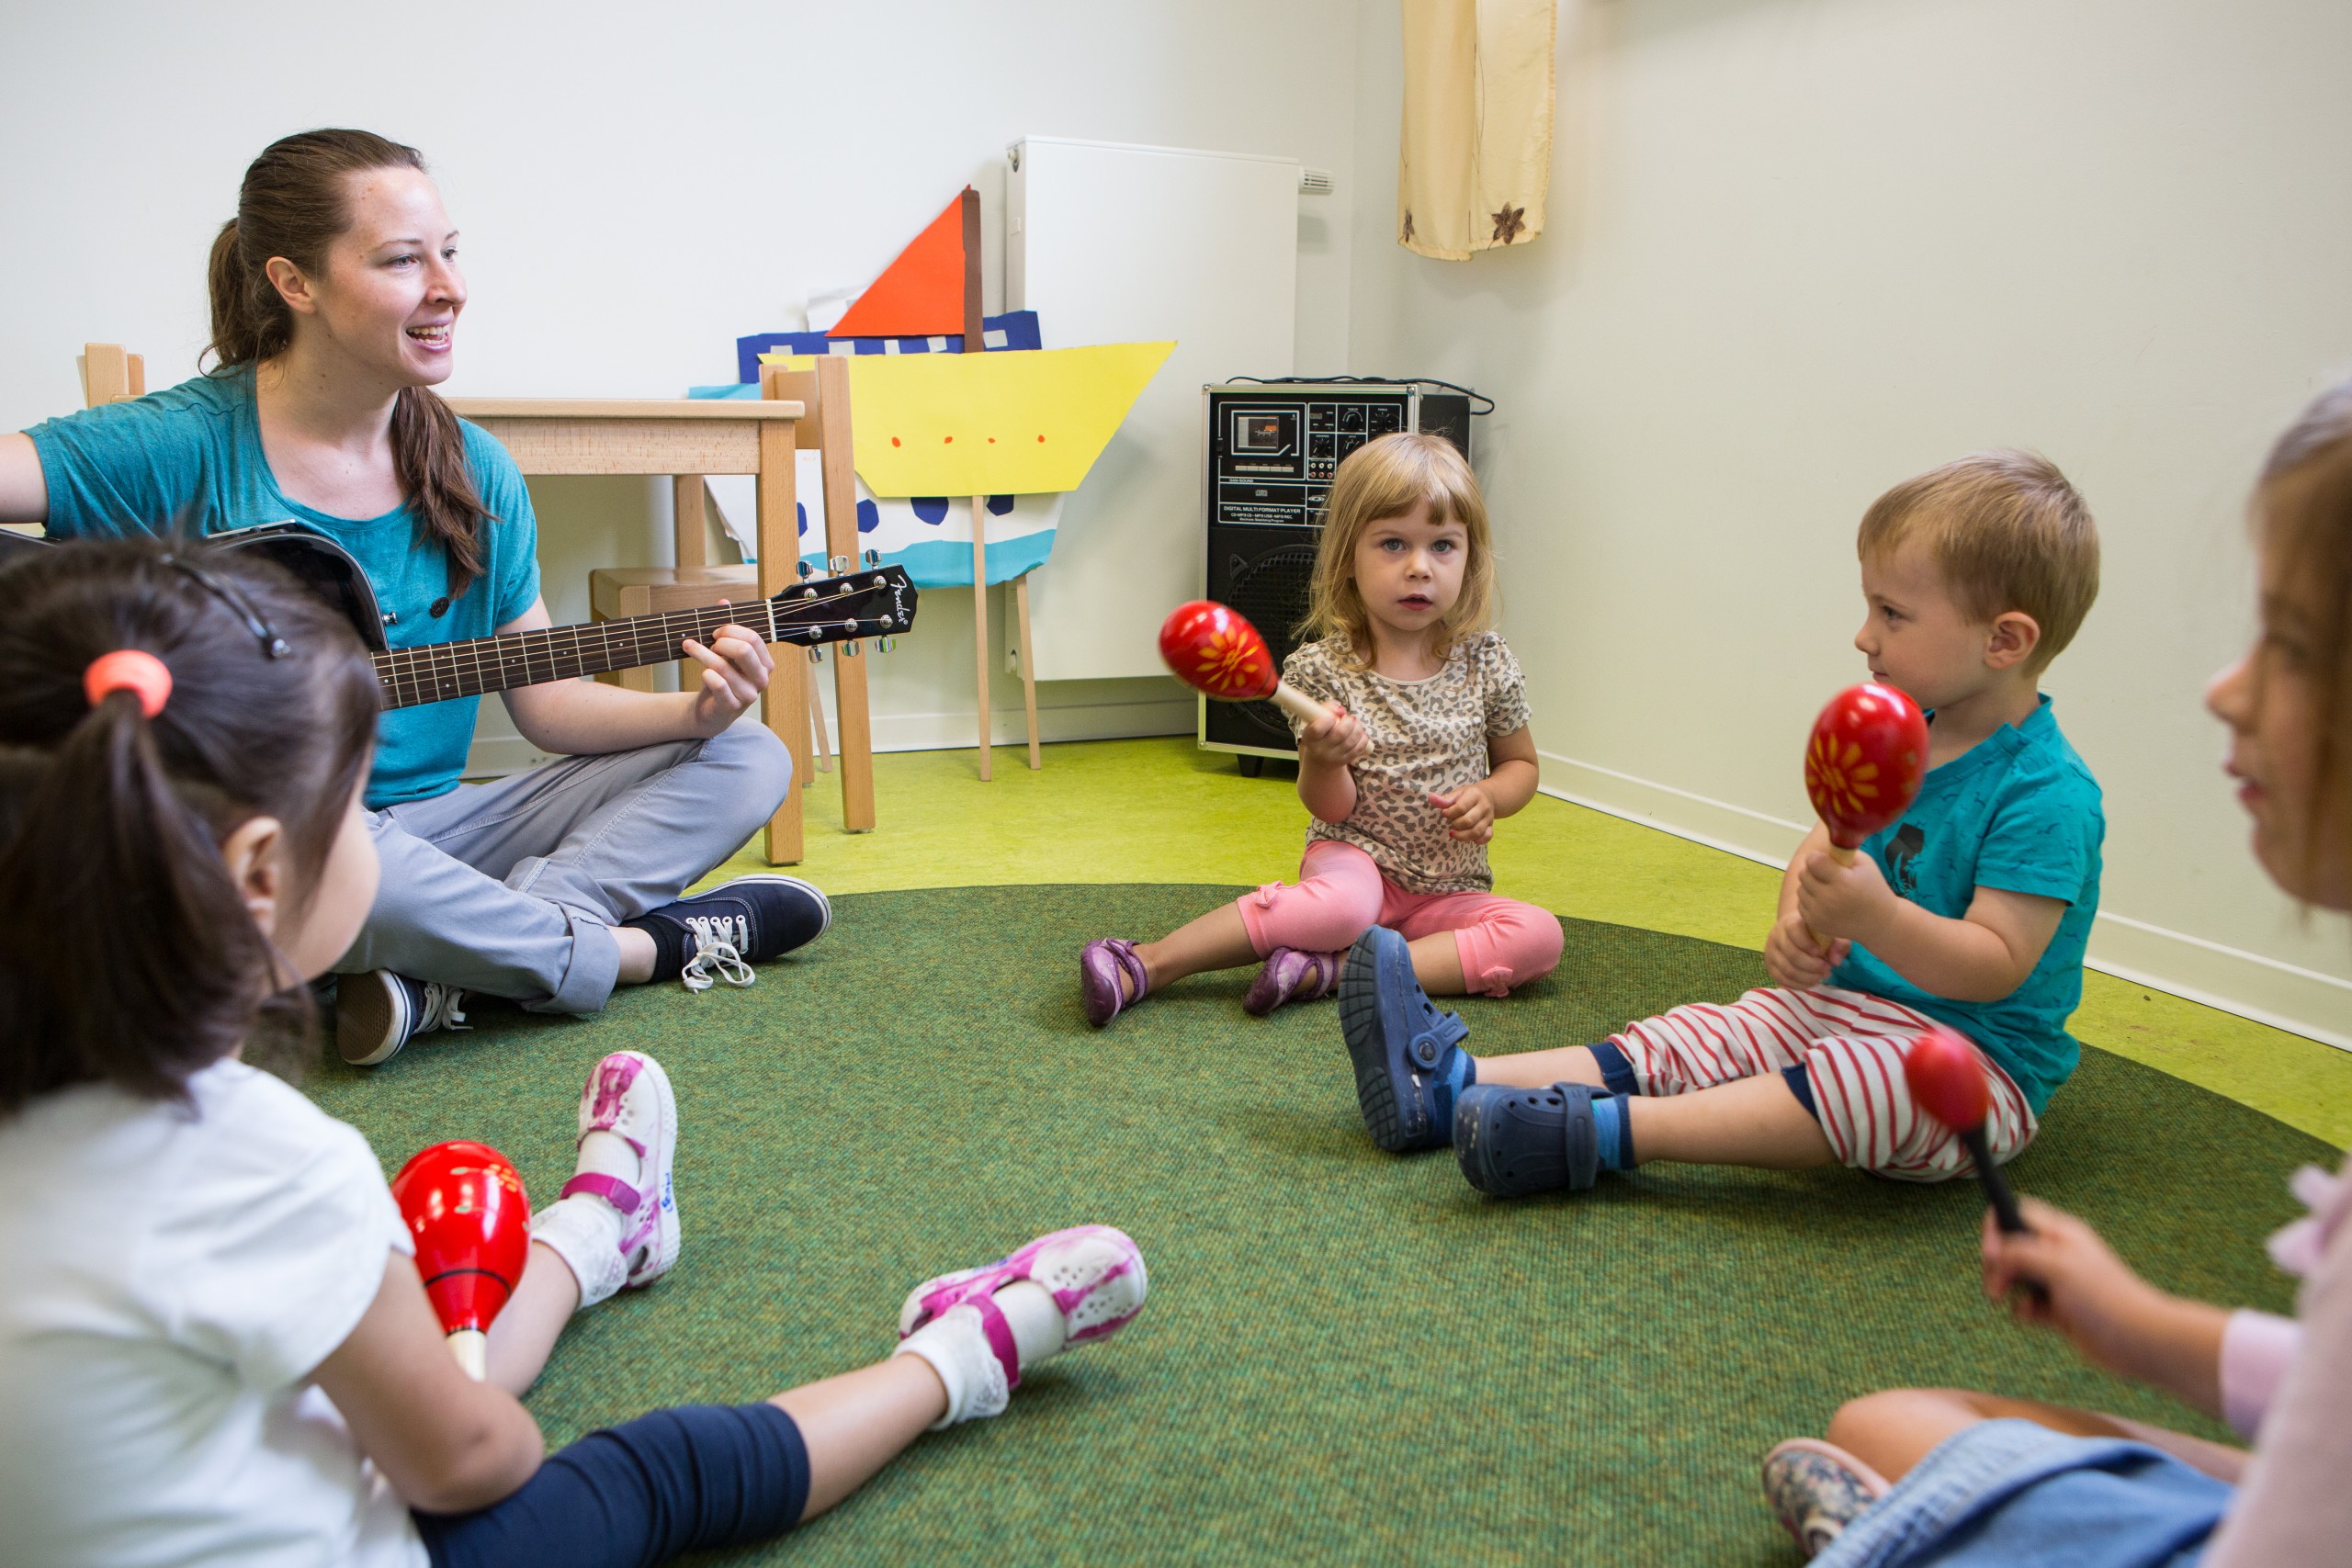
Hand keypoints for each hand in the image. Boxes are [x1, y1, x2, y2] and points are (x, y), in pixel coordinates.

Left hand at [681, 612, 773, 737]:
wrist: (709, 711)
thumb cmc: (721, 679)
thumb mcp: (725, 654)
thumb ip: (727, 629)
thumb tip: (724, 602)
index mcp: (764, 663)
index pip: (754, 639)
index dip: (731, 630)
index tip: (715, 631)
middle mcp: (761, 679)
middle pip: (744, 650)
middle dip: (721, 641)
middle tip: (708, 642)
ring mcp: (748, 694)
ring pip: (723, 666)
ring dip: (702, 653)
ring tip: (690, 647)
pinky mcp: (731, 706)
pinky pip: (718, 684)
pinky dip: (707, 674)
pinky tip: (703, 672)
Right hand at [1299, 703, 1370, 769]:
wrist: (1320, 758)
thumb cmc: (1320, 732)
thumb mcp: (1316, 719)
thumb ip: (1328, 708)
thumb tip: (1341, 710)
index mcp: (1310, 737)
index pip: (1318, 729)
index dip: (1329, 719)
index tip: (1333, 717)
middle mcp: (1321, 749)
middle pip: (1340, 733)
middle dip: (1348, 721)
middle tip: (1349, 718)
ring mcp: (1334, 757)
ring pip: (1351, 740)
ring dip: (1357, 728)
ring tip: (1355, 723)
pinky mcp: (1346, 760)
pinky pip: (1359, 748)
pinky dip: (1362, 737)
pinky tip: (1359, 733)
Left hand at [1429, 783, 1496, 843]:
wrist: (1488, 796)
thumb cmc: (1468, 796)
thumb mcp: (1457, 793)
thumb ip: (1445, 799)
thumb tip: (1430, 798)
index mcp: (1475, 795)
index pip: (1461, 807)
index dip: (1450, 813)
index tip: (1444, 814)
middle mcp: (1484, 807)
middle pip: (1469, 821)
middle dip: (1456, 824)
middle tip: (1451, 823)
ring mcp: (1489, 818)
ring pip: (1477, 832)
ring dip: (1462, 835)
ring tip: (1454, 833)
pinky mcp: (1491, 827)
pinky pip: (1487, 838)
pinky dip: (1477, 840)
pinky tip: (1468, 837)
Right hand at [1764, 911, 1845, 987]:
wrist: (1795, 930)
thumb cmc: (1816, 931)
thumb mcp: (1830, 932)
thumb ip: (1838, 944)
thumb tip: (1835, 961)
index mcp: (1790, 922)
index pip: (1793, 930)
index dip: (1807, 943)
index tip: (1820, 952)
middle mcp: (1776, 936)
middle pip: (1792, 955)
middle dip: (1812, 966)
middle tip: (1827, 969)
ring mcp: (1771, 952)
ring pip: (1787, 970)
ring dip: (1808, 977)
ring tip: (1821, 976)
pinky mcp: (1770, 966)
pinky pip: (1782, 980)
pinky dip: (1799, 984)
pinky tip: (1812, 981)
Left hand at [1795, 848, 1898, 943]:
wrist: (1879, 922)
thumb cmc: (1873, 888)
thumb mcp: (1865, 864)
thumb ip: (1841, 851)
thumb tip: (1820, 845)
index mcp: (1843, 881)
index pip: (1813, 861)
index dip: (1818, 858)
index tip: (1826, 860)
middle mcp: (1829, 899)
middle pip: (1804, 874)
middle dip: (1814, 872)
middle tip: (1828, 875)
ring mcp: (1820, 913)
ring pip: (1800, 889)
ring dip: (1811, 886)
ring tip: (1829, 889)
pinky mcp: (1815, 923)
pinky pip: (1801, 904)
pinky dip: (1810, 901)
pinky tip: (1826, 902)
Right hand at [1981, 1198, 2168, 1375]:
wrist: (2138, 1341)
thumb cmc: (2106, 1298)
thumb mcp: (2058, 1267)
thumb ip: (2020, 1253)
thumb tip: (1993, 1252)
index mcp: (2060, 1234)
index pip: (2016, 1214)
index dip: (1996, 1228)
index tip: (1991, 1254)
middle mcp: (2057, 1254)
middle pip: (2009, 1247)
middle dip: (1996, 1265)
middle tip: (1996, 1286)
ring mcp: (2058, 1283)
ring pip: (2016, 1277)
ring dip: (2007, 1289)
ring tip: (2006, 1301)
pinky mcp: (2059, 1310)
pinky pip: (2027, 1304)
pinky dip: (2023, 1311)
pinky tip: (2032, 1318)